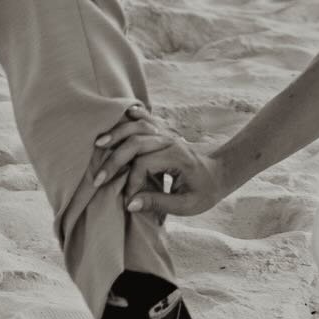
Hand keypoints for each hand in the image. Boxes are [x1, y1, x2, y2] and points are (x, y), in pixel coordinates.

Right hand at [91, 102, 227, 216]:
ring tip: (99, 143)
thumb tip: (130, 203)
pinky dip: (134, 115)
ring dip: (117, 134)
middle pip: (136, 142)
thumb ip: (158, 203)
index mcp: (176, 157)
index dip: (132, 183)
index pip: (144, 164)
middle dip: (114, 160)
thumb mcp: (186, 205)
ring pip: (138, 127)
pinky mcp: (165, 132)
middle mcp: (170, 140)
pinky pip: (147, 119)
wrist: (220, 173)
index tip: (128, 201)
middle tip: (98, 179)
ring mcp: (167, 133)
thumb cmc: (204, 192)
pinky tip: (123, 113)